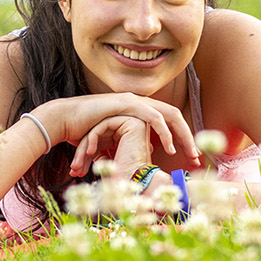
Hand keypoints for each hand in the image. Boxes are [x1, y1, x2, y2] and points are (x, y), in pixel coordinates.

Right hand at [36, 94, 200, 177]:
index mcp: (138, 111)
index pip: (168, 123)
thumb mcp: (111, 142)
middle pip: (175, 117)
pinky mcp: (128, 103)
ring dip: (182, 135)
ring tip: (188, 154)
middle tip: (197, 158)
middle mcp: (140, 103)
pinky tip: (169, 147)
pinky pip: (154, 116)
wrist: (64, 121)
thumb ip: (126, 146)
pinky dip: (164, 132)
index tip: (190, 160)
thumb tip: (139, 159)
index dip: (182, 140)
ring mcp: (134, 101)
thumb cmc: (82, 134)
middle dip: (189, 138)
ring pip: (169, 115)